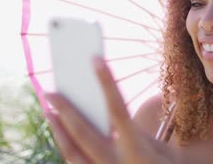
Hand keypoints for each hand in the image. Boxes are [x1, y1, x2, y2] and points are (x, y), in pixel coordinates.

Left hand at [45, 57, 172, 163]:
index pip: (118, 109)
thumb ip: (130, 130)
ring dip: (58, 131)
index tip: (96, 59)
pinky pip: (77, 163)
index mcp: (137, 148)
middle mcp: (117, 162)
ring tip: (49, 113)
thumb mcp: (155, 145)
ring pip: (72, 153)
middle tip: (50, 92)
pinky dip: (67, 147)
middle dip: (65, 110)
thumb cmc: (164, 163)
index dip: (107, 82)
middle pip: (84, 132)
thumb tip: (105, 111)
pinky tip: (62, 134)